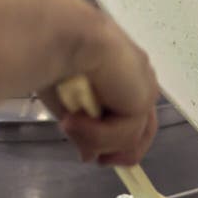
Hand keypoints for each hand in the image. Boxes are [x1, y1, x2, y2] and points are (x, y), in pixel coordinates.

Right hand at [40, 19, 158, 166]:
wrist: (57, 36)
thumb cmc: (53, 58)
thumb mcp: (68, 103)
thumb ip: (84, 129)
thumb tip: (89, 156)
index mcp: (122, 74)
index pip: (132, 114)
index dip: (118, 139)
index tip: (99, 157)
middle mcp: (138, 79)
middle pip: (144, 130)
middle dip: (122, 152)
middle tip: (101, 161)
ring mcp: (144, 88)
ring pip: (132, 137)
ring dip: (97, 140)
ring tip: (69, 125)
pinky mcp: (143, 98)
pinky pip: (124, 133)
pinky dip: (97, 134)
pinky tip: (73, 120)